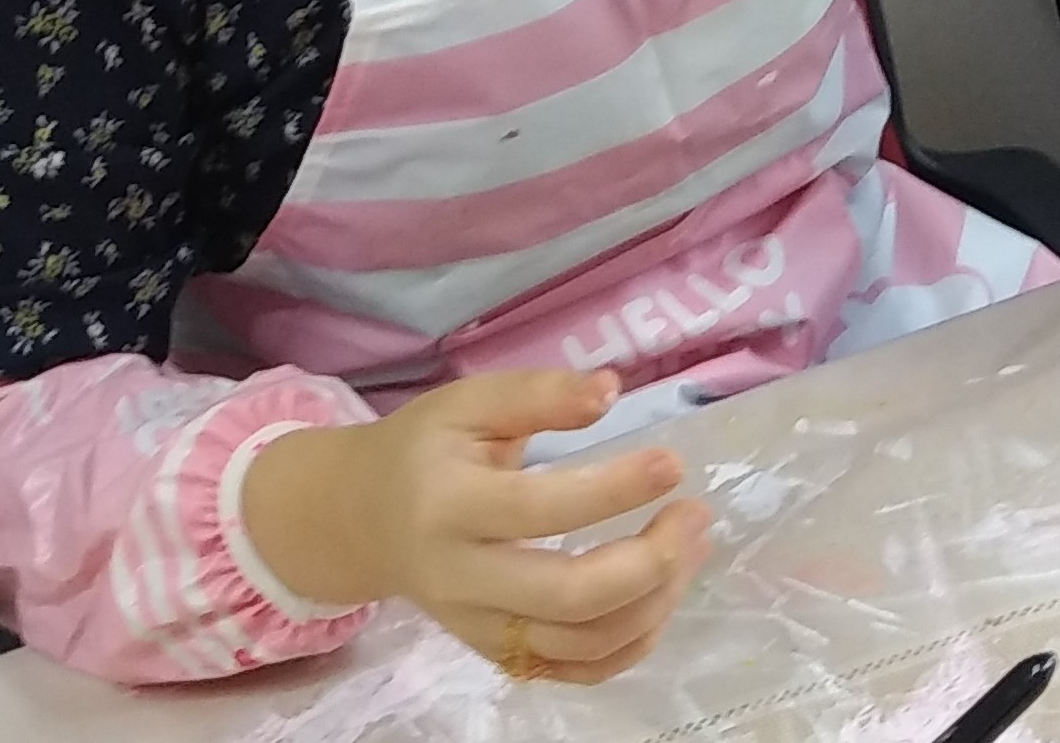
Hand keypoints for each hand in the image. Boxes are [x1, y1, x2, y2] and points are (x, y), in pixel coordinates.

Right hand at [240, 371, 710, 683]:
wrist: (363, 521)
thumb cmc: (423, 450)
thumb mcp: (466, 404)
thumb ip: (536, 395)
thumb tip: (610, 389)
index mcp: (448, 505)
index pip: (539, 508)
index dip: (613, 489)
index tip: (672, 463)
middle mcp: (461, 580)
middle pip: (568, 598)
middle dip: (650, 562)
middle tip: (695, 516)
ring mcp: (480, 629)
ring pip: (582, 644)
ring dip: (654, 601)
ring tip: (690, 546)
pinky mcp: (499, 656)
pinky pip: (578, 671)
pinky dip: (632, 643)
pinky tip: (661, 593)